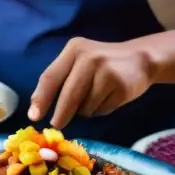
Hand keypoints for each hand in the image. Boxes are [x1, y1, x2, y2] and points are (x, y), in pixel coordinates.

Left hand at [29, 38, 155, 128]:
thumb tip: (36, 109)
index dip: (41, 98)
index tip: (33, 116)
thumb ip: (60, 80)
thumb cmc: (103, 64)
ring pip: (85, 105)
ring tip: (97, 98)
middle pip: (68, 94)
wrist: (140, 59)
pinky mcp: (120, 84)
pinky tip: (110, 98)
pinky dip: (101, 110)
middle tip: (57, 125)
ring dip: (87, 110)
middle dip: (61, 114)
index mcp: (74, 49)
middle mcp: (89, 57)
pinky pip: (101, 109)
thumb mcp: (80, 62)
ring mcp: (106, 70)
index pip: (50, 76)